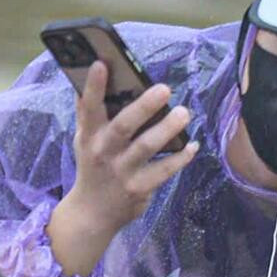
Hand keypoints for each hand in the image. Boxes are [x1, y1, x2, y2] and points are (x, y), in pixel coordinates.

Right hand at [48, 61, 198, 275]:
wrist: (93, 213)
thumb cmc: (93, 166)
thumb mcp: (83, 139)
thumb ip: (87, 111)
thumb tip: (90, 72)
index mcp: (89, 135)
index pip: (89, 107)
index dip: (93, 86)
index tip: (101, 63)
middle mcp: (104, 152)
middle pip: (123, 126)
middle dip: (143, 107)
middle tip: (164, 89)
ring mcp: (122, 171)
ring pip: (146, 148)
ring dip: (167, 130)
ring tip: (184, 114)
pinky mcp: (139, 188)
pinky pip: (163, 171)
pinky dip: (180, 159)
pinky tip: (192, 146)